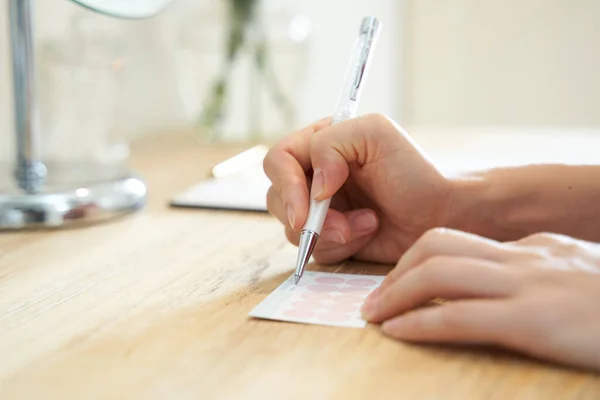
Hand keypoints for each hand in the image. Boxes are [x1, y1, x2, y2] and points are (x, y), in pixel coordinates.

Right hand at [263, 114, 451, 263]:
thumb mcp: (376, 134)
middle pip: (278, 198)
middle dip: (308, 218)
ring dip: (330, 232)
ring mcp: (323, 208)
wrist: (441, 213)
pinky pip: (315, 250)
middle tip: (342, 226)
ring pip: (293, 228)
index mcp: (321, 144)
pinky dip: (341, 246)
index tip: (307, 209)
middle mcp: (315, 175)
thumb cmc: (414, 170)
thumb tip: (314, 187)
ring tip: (368, 223)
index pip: (278, 160)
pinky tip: (369, 233)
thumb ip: (332, 144)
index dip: (286, 186)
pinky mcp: (332, 237)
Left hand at [361, 228, 599, 371]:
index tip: (396, 283)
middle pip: (438, 247)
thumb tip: (498, 287)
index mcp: (534, 249)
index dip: (417, 263)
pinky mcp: (535, 321)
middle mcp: (526, 258)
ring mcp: (530, 286)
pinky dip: (420, 323)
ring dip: (396, 294)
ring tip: (374, 315)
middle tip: (373, 299)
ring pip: (439, 274)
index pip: (457, 243)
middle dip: (397, 272)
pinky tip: (397, 333)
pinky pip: (459, 317)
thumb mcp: (578, 279)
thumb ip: (539, 275)